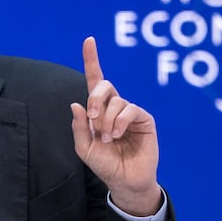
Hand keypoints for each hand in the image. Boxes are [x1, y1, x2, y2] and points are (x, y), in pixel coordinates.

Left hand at [70, 37, 162, 216]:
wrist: (124, 180)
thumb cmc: (104, 163)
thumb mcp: (84, 147)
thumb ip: (79, 127)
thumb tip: (76, 104)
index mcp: (98, 109)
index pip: (95, 80)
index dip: (92, 59)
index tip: (89, 40)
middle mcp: (115, 106)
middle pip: (103, 85)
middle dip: (95, 98)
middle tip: (93, 118)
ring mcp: (130, 112)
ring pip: (116, 101)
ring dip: (107, 120)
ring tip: (107, 138)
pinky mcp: (144, 119)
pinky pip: (130, 109)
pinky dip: (120, 121)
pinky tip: (116, 135)